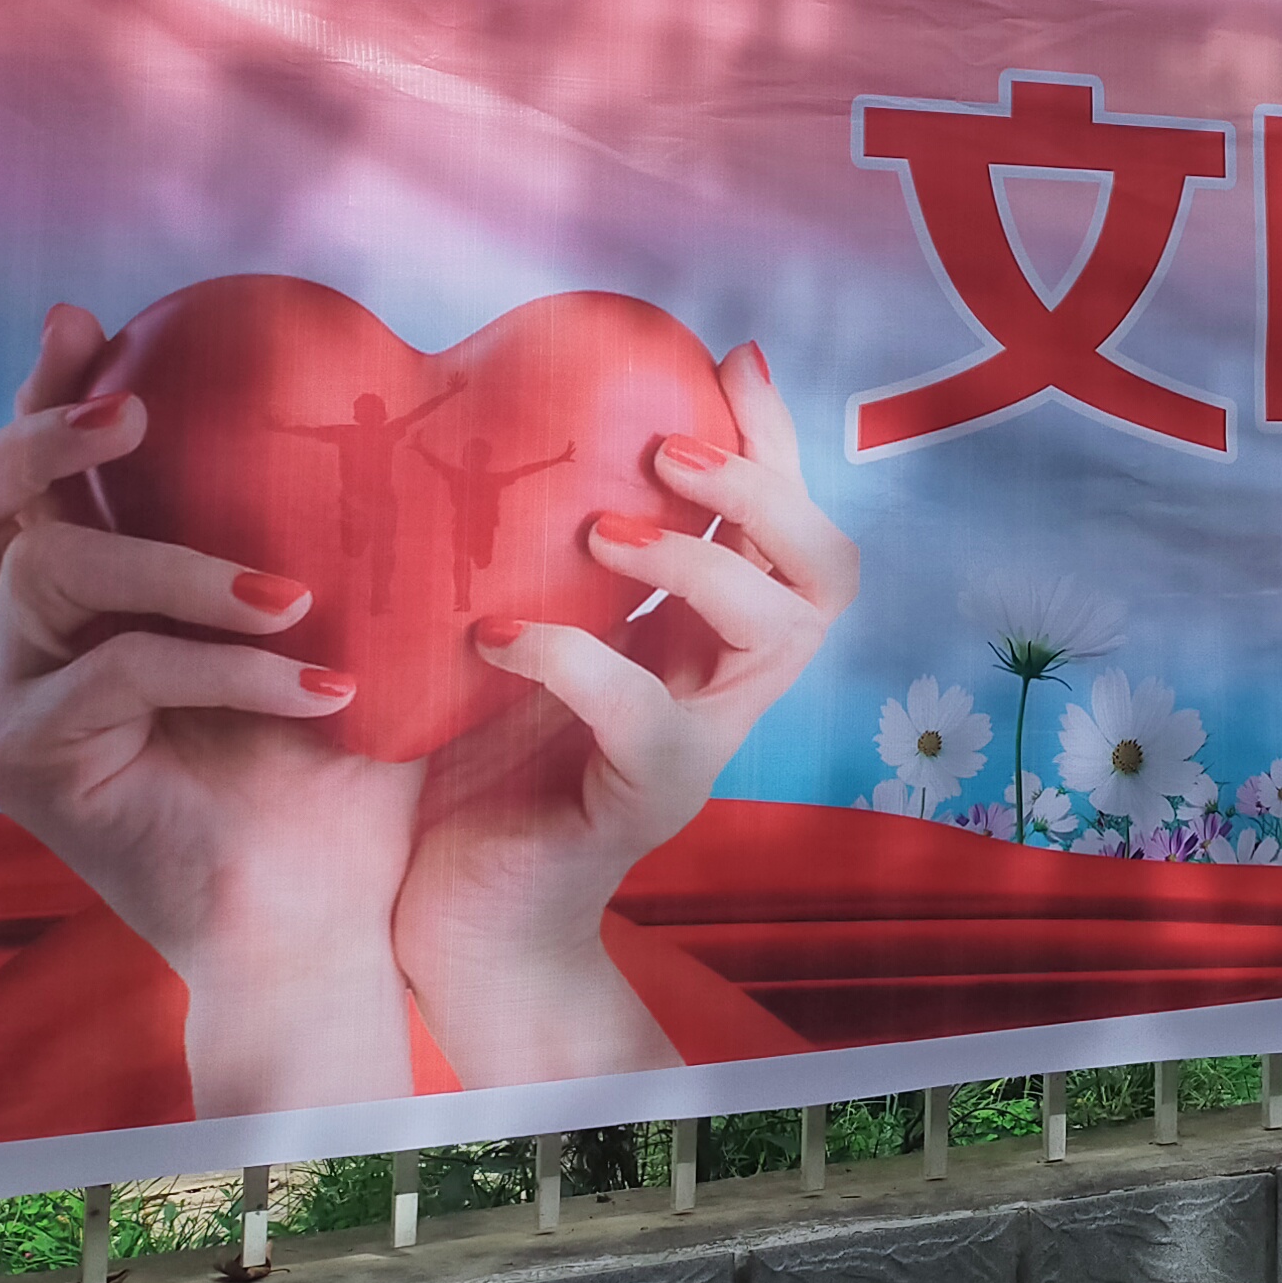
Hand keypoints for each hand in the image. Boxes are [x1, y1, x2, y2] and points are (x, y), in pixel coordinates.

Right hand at [0, 307, 421, 1115]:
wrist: (330, 917)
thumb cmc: (341, 769)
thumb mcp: (338, 626)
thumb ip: (315, 530)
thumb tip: (396, 404)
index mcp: (82, 603)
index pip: (22, 483)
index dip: (35, 399)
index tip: (84, 324)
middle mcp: (25, 644)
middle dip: (34, 441)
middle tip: (130, 409)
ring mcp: (13, 703)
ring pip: (53, 572)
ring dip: (180, 566)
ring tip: (297, 595)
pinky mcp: (27, 765)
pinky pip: (119, 674)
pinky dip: (227, 671)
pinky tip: (324, 691)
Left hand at [393, 343, 853, 1084]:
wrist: (456, 924)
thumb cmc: (473, 769)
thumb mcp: (518, 632)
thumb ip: (539, 552)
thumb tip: (498, 417)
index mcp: (708, 637)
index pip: (788, 522)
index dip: (781, 439)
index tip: (734, 357)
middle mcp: (727, 686)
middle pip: (825, 571)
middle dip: (765, 491)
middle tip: (668, 448)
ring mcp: (700, 747)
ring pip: (776, 634)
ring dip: (699, 561)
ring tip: (601, 528)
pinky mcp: (643, 804)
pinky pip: (643, 714)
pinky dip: (574, 657)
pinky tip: (494, 634)